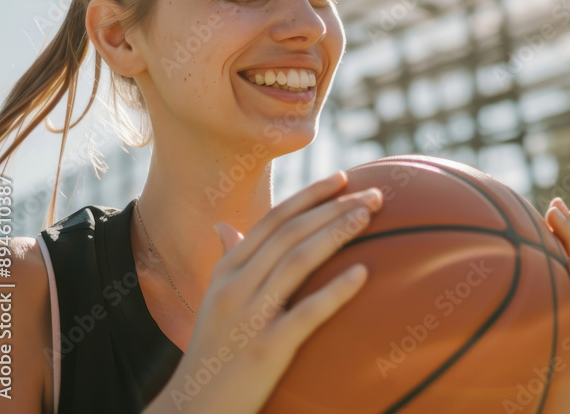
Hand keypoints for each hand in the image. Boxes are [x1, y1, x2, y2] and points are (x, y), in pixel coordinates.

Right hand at [145, 171, 382, 413]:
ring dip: (337, 233)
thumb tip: (222, 225)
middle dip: (334, 207)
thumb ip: (226, 260)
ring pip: (298, 262)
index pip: (273, 220)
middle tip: (375, 194)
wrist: (194, 407)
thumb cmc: (212, 351)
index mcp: (227, 271)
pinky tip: (363, 273)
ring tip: (370, 216)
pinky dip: (335, 290)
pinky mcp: (266, 350)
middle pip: (291, 233)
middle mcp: (236, 286)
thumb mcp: (214, 300)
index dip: (309, 196)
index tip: (343, 178)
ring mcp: (249, 317)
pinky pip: (306, 313)